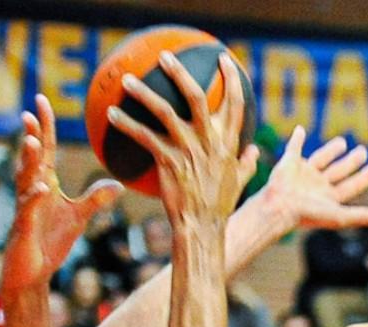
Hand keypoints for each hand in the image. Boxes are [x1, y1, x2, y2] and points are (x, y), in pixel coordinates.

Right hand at [2, 94, 122, 293]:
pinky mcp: (24, 228)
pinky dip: (33, 199)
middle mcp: (31, 192)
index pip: (44, 150)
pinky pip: (28, 210)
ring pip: (25, 180)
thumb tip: (119, 185)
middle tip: (29, 113)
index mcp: (43, 185)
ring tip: (31, 141)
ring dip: (28, 161)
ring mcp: (25, 209)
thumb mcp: (78, 217)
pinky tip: (41, 189)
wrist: (31, 274)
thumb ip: (95, 199)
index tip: (40, 101)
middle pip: (31, 158)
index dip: (43, 126)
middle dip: (30, 136)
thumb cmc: (49, 243)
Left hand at [108, 51, 258, 233]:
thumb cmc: (220, 206)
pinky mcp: (168, 161)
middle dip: (180, 72)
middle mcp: (209, 140)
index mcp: (228, 141)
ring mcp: (188, 149)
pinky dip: (126, 124)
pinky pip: (144, 137)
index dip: (231, 78)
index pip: (234, 102)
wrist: (202, 227)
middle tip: (164, 58)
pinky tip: (112, 115)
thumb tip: (255, 151)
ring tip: (128, 79)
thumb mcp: (240, 181)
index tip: (223, 59)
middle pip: (196, 96)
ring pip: (164, 111)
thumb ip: (247, 162)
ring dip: (144, 93)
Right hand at [260, 127, 367, 233]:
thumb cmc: (306, 214)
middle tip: (362, 151)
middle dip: (351, 161)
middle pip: (339, 170)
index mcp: (329, 198)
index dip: (367, 175)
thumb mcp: (338, 216)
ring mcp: (303, 174)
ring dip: (331, 150)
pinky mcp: (288, 164)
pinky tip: (300, 130)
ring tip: (342, 142)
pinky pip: (293, 148)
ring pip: (321, 159)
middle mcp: (317, 186)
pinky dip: (296, 139)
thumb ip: (360, 216)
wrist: (278, 206)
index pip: (354, 184)